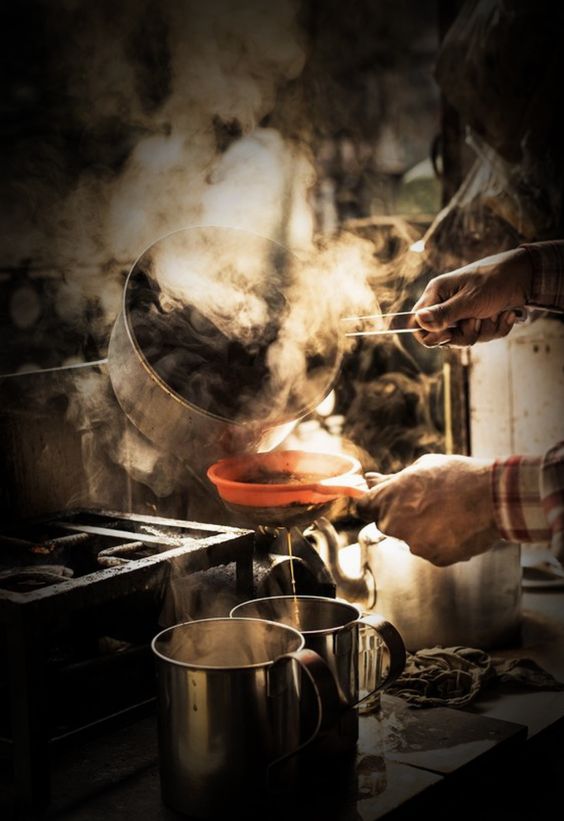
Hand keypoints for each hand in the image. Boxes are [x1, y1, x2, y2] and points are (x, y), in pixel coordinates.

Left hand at [355, 454, 499, 565]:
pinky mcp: (434, 558)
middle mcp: (394, 523)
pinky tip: (457, 526)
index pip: (362, 507)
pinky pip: (431, 550)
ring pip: (410, 538)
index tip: (383, 502)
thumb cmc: (458, 476)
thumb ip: (392, 480)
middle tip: (428, 503)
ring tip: (447, 513)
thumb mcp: (422, 468)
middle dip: (400, 515)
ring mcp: (413, 544)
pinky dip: (441, 542)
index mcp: (388, 498)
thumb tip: (370, 480)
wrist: (493, 498)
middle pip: (386, 523)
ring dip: (422, 529)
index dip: (372, 503)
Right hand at [411, 247, 532, 346]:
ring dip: (485, 330)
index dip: (429, 335)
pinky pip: (483, 337)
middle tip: (476, 320)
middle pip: (442, 338)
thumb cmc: (495, 281)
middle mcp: (447, 305)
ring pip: (465, 339)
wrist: (526, 276)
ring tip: (494, 313)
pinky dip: (497, 327)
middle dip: (465, 334)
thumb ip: (443, 314)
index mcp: (437, 295)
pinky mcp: (479, 320)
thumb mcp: (469, 300)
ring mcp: (463, 314)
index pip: (417, 324)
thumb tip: (419, 321)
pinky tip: (504, 314)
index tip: (447, 335)